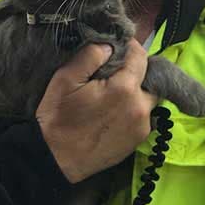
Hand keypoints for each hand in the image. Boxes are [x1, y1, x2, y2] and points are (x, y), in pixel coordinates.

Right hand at [36, 39, 156, 183]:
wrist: (54, 159)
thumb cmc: (58, 117)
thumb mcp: (66, 78)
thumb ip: (91, 55)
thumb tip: (110, 45)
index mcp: (125, 89)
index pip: (141, 56)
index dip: (130, 47)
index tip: (117, 46)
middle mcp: (140, 107)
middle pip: (149, 78)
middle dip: (135, 71)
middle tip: (113, 72)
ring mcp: (142, 127)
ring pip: (148, 98)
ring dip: (135, 91)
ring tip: (112, 93)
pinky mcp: (138, 141)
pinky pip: (142, 116)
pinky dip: (132, 109)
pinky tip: (113, 112)